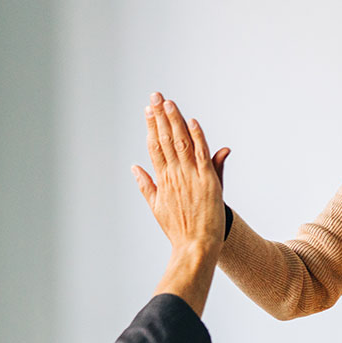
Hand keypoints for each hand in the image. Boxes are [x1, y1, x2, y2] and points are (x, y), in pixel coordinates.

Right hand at [134, 94, 226, 254]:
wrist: (196, 246)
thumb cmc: (178, 230)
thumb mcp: (157, 207)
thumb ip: (147, 185)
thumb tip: (134, 167)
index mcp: (162, 180)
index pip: (154, 147)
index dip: (151, 126)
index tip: (148, 110)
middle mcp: (174, 175)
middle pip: (165, 140)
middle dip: (160, 116)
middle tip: (155, 96)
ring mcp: (190, 177)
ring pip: (181, 143)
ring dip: (175, 121)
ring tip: (169, 102)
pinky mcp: (207, 181)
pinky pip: (201, 155)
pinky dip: (197, 137)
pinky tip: (192, 122)